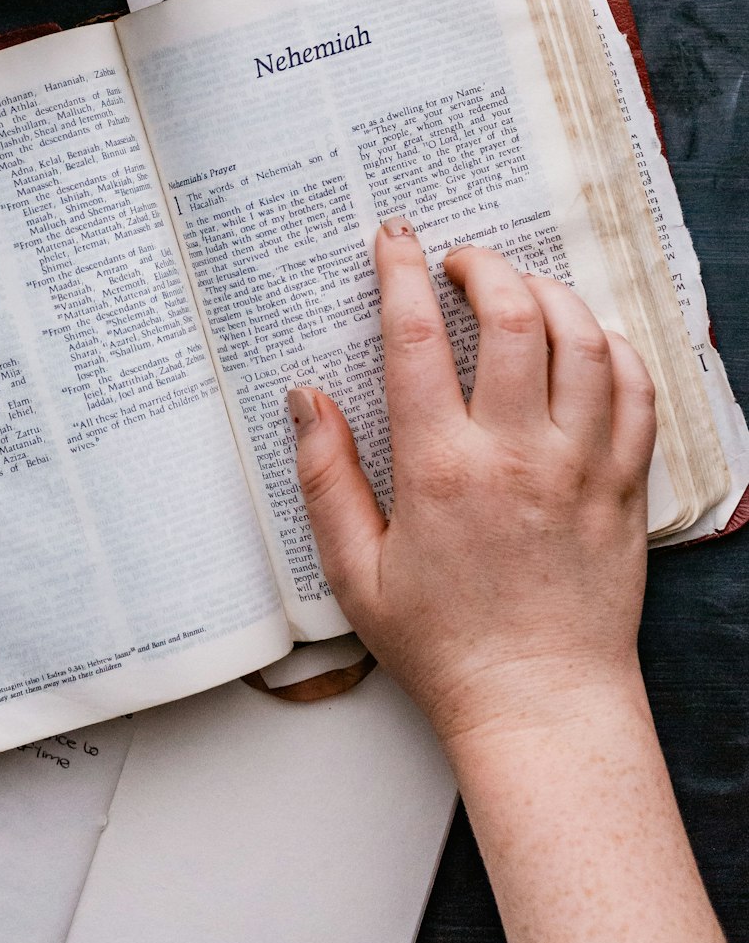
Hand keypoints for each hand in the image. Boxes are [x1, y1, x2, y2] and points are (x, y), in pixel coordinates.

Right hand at [288, 219, 656, 752]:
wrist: (537, 702)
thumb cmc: (444, 645)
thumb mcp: (355, 572)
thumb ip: (325, 478)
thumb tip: (306, 398)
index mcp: (440, 470)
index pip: (415, 339)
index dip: (401, 272)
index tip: (395, 241)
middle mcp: (516, 455)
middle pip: (512, 317)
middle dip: (484, 266)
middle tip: (462, 262)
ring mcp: (580, 467)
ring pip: (582, 340)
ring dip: (550, 295)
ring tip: (522, 291)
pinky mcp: (624, 486)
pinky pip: (636, 391)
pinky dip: (614, 348)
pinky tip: (586, 343)